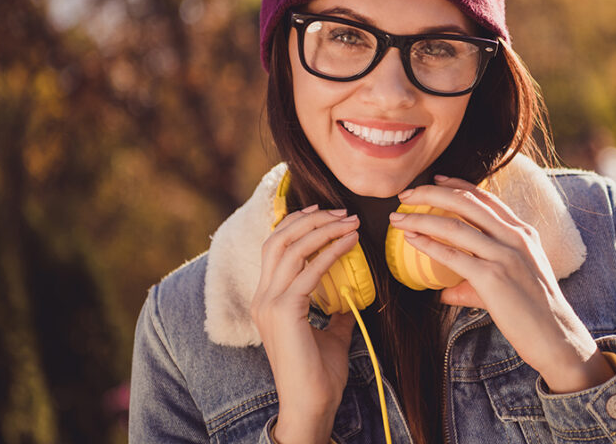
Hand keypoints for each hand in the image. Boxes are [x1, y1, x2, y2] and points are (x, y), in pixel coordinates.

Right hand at [250, 205, 359, 443]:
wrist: (310, 405)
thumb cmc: (319, 374)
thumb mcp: (330, 333)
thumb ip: (335, 311)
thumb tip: (352, 294)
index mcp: (267, 299)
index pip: (274, 246)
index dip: (296, 223)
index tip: (324, 211)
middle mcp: (262, 297)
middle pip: (278, 239)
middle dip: (310, 219)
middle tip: (341, 211)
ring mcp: (269, 303)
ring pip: (290, 248)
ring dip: (323, 230)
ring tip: (349, 222)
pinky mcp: (284, 311)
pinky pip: (308, 271)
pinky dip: (330, 252)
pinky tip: (350, 243)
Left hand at [389, 176, 613, 393]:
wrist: (555, 336)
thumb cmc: (534, 311)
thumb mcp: (514, 280)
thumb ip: (477, 280)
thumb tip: (444, 290)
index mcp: (522, 232)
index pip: (485, 198)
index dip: (457, 185)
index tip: (434, 180)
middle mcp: (515, 237)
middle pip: (466, 202)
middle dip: (431, 193)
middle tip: (406, 194)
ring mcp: (504, 255)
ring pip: (455, 226)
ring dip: (420, 217)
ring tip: (397, 217)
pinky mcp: (492, 277)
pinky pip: (452, 255)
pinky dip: (427, 243)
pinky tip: (411, 239)